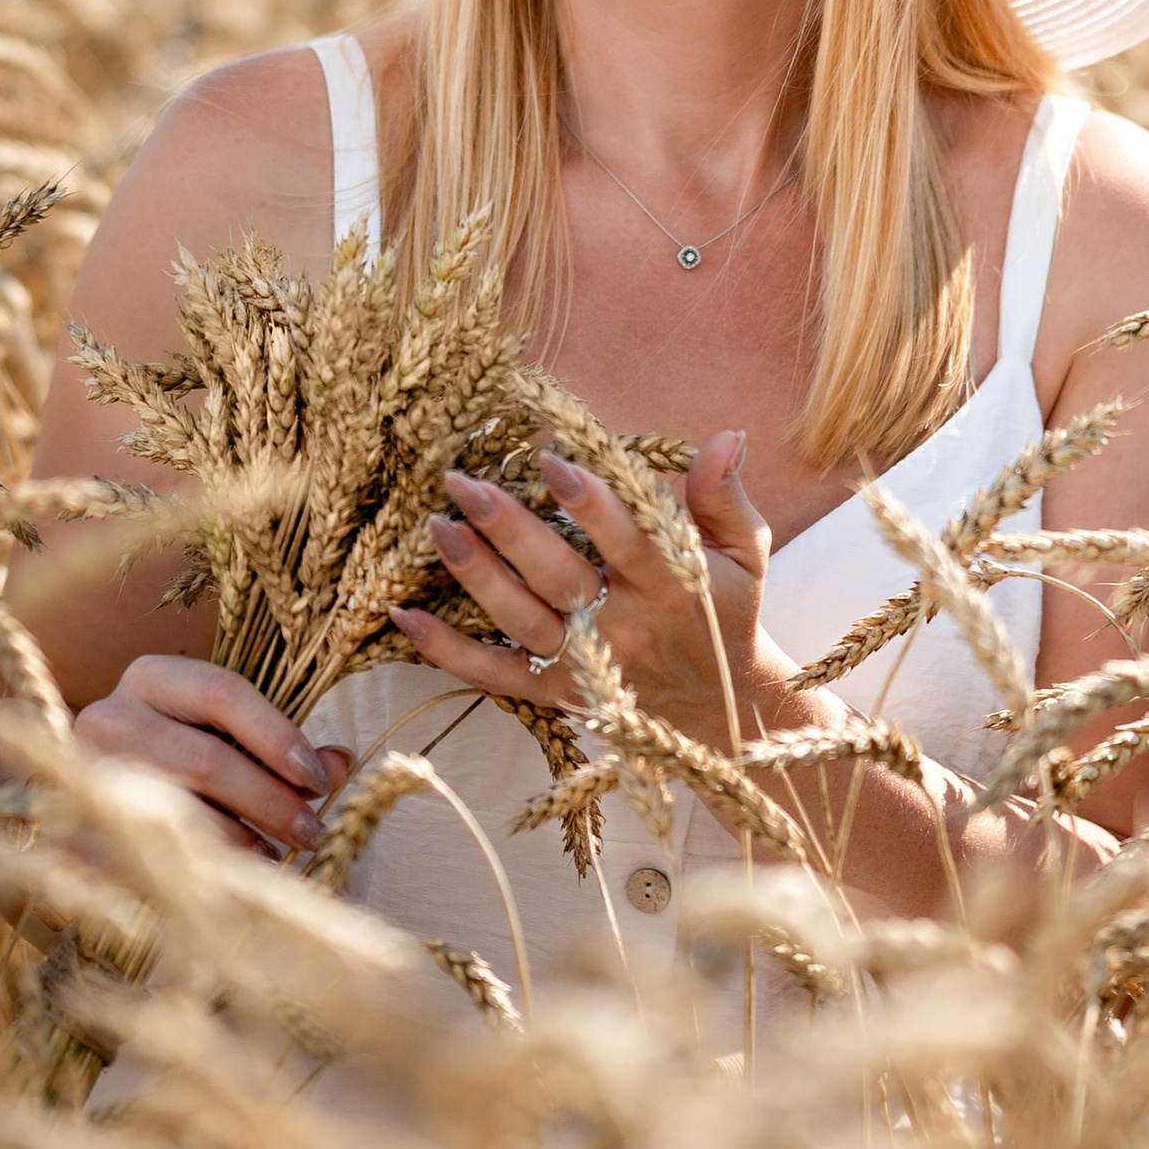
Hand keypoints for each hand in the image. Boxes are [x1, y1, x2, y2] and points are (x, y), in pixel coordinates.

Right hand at [73, 653, 349, 857]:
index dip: (277, 735)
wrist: (83, 790)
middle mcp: (111, 715)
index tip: (320, 780)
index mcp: (153, 678)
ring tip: (280, 858)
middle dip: (269, 799)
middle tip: (313, 832)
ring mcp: (87, 773)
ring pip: (179, 810)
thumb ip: (280, 748)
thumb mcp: (223, 736)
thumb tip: (341, 761)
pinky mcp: (77, 827)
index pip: (223, 692)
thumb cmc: (172, 754)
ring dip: (240, 840)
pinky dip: (199, 866)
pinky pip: (150, 852)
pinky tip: (234, 876)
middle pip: (204, 757)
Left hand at [396, 429, 774, 744]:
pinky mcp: (554, 695)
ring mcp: (585, 667)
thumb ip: (725, 496)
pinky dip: (445, 650)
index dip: (590, 504)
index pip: (628, 542)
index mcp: (674, 588)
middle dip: (509, 529)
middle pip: (559, 578)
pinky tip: (403, 613)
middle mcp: (624, 631)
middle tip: (463, 482)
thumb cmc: (726, 613)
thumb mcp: (746, 553)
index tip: (550, 459)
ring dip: (474, 575)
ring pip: (520, 622)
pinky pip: (493, 674)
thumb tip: (725, 434)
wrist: (721, 714)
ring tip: (436, 526)